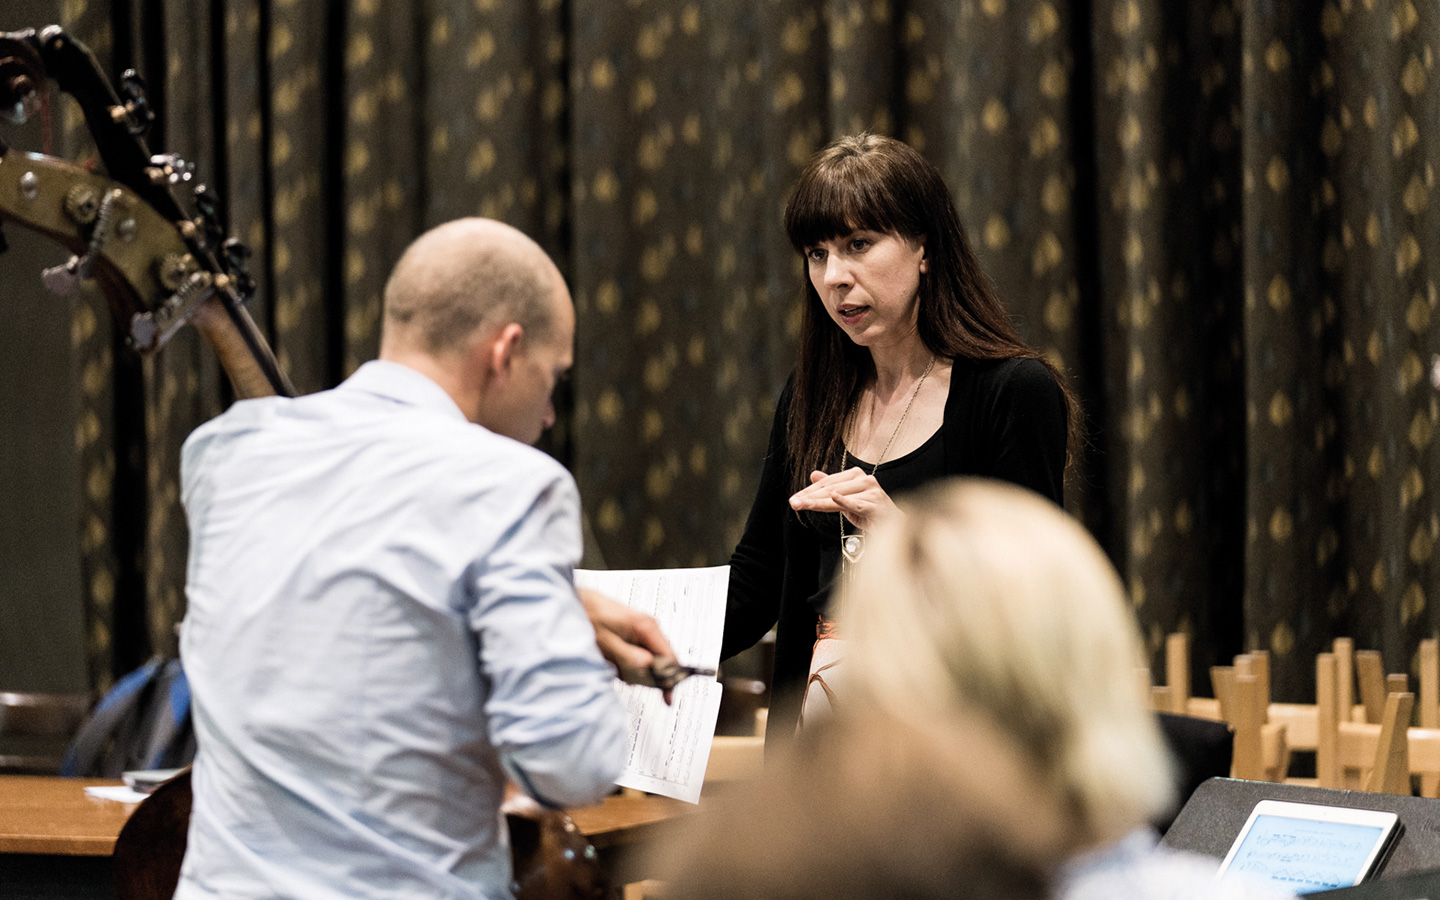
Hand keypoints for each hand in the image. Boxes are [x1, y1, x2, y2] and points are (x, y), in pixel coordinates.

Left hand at [578, 588, 676, 703]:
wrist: (577, 603)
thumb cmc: (589, 617)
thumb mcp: (607, 643)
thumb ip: (629, 657)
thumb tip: (650, 669)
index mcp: (647, 626)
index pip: (670, 657)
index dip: (670, 679)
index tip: (666, 697)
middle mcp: (648, 628)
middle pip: (660, 662)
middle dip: (644, 674)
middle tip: (624, 674)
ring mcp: (642, 632)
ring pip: (648, 662)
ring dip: (632, 670)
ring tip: (613, 663)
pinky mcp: (633, 637)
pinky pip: (638, 657)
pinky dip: (626, 664)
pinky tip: (612, 659)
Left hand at [788, 467, 899, 530]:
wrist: (893, 526)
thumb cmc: (869, 512)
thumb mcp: (846, 499)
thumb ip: (831, 487)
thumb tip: (813, 474)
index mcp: (856, 475)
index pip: (827, 482)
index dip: (809, 491)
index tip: (795, 499)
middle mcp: (864, 480)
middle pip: (831, 489)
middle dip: (810, 497)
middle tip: (794, 503)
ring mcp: (871, 492)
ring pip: (839, 497)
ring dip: (819, 502)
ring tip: (804, 505)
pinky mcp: (876, 506)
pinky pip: (857, 504)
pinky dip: (845, 501)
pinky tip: (833, 497)